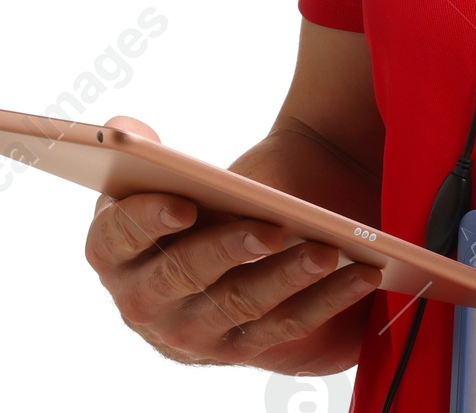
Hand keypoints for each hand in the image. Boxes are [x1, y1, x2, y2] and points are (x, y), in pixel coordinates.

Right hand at [84, 115, 380, 374]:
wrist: (236, 233)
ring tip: (327, 249)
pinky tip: (360, 273)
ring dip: (286, 277)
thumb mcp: (165, 174)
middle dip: (228, 249)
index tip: (185, 203)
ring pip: (239, 305)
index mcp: (115, 252)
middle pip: (181, 276)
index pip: (114, 239)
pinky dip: (326, 300)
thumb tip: (124, 127)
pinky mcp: (238, 349)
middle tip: (273, 227)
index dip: (145, 221)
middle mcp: (144, 300)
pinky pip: (284, 327)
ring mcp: (190, 331)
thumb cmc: (198, 195)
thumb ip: (143, 153)